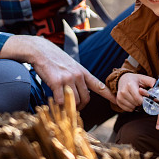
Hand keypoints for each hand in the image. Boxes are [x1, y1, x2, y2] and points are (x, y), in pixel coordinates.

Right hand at [0, 35, 114, 109]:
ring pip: (74, 101)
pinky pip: (61, 100)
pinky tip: (55, 102)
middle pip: (86, 99)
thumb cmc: (54, 59)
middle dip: (80, 106)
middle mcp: (78, 75)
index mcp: (83, 72)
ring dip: (69, 107)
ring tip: (63, 106)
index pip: (100, 85)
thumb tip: (81, 93)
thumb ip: (78, 78)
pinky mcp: (57, 82)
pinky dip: (58, 105)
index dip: (109, 95)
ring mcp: (68, 78)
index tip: (118, 102)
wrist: (40, 50)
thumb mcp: (71, 66)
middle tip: (73, 108)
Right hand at [116, 73, 156, 111]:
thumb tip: (155, 86)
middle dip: (141, 102)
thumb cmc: (134, 80)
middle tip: (141, 97)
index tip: (147, 98)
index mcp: (130, 85)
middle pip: (136, 103)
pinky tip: (132, 101)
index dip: (145, 100)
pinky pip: (128, 109)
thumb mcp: (143, 78)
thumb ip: (151, 81)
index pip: (138, 98)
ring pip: (132, 107)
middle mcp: (123, 91)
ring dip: (136, 105)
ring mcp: (119, 97)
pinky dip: (132, 107)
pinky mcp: (118, 101)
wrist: (122, 79)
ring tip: (136, 98)